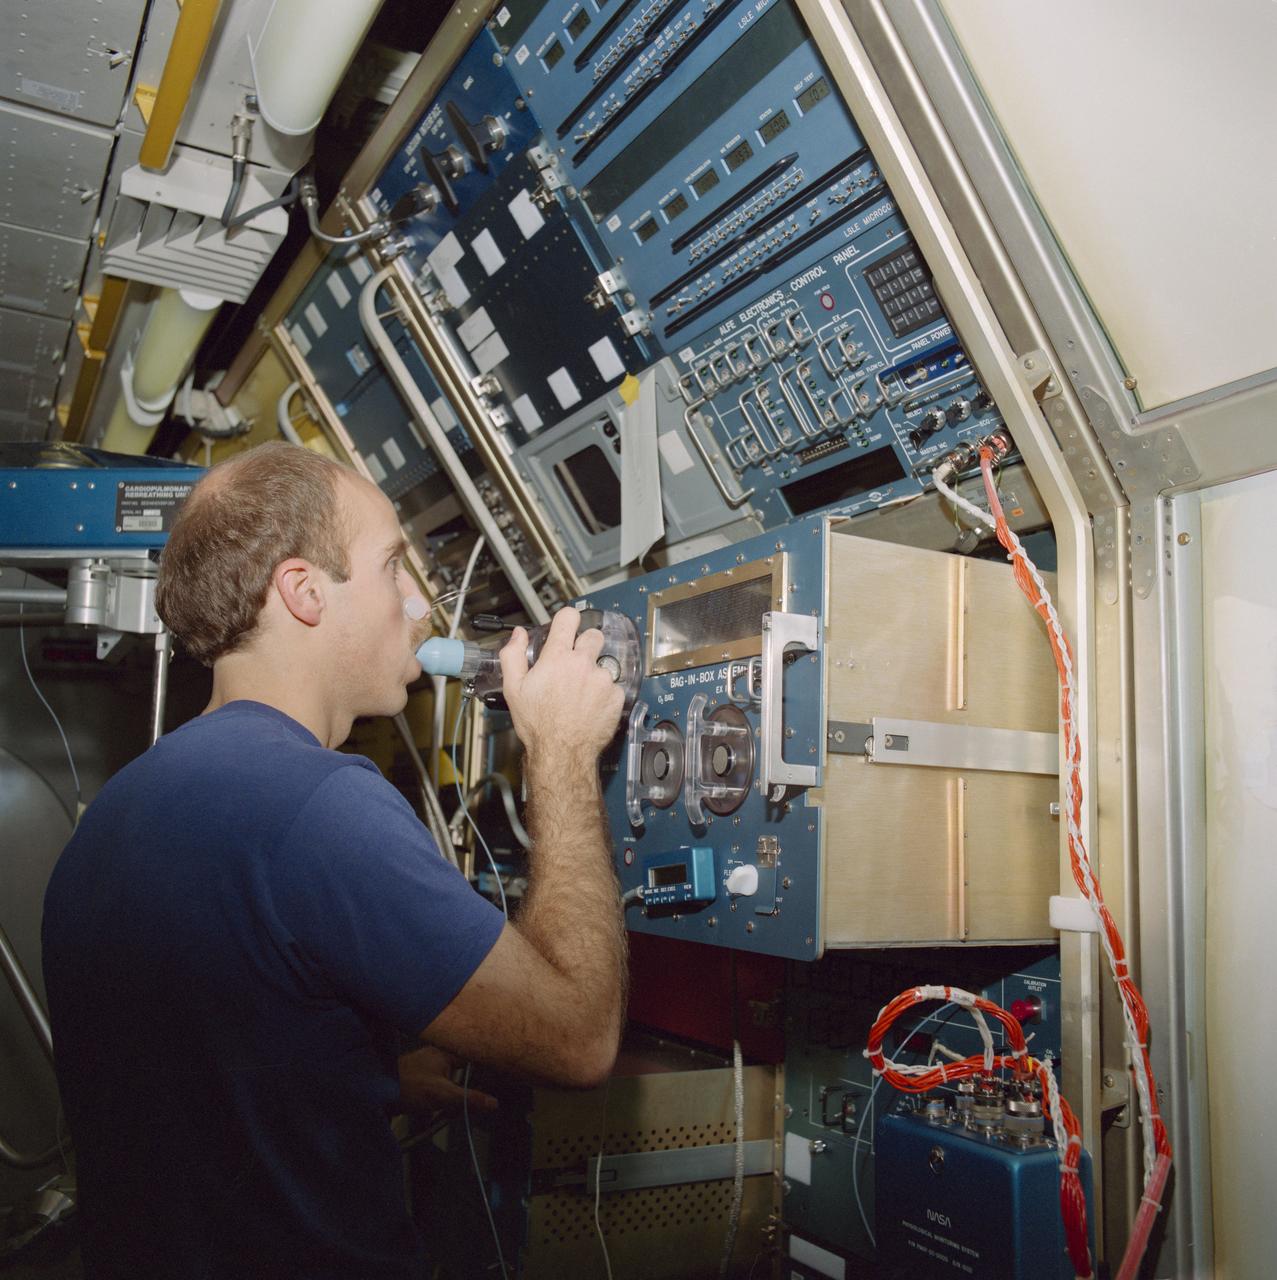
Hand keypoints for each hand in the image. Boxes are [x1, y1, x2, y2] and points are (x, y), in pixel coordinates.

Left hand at [397, 1046, 496, 1116]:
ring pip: (452, 1082)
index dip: (486, 1065)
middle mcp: (438, 1056)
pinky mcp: (421, 1081)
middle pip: (464, 1071)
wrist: (376, 1094)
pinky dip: (443, 1101)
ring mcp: (429, 1068)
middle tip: (471, 1103)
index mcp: (445, 1052)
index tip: (498, 1076)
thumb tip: (494, 1103)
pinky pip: (440, 1089)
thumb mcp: (442, 1095)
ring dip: (453, 1098)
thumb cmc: (411, 1087)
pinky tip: (441, 1113)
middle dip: (467, 1090)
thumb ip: (468, 1099)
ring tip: (453, 1110)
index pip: (473, 1054)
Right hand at [499, 607, 624, 764]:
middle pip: (593, 636)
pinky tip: (591, 706)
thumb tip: (518, 635)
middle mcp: (582, 663)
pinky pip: (613, 686)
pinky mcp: (616, 696)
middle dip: (586, 644)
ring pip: (603, 664)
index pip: (568, 618)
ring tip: (580, 694)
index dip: (568, 618)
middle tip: (577, 662)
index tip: (569, 623)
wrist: (561, 753)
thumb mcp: (513, 688)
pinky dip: (604, 694)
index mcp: (557, 657)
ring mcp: (602, 679)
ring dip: (594, 674)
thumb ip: (513, 655)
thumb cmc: (537, 724)